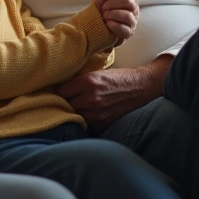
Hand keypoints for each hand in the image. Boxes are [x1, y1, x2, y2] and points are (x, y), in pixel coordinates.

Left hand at [55, 56, 171, 132]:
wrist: (140, 87)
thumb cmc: (117, 77)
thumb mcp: (95, 73)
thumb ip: (78, 81)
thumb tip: (58, 87)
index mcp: (87, 82)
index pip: (59, 91)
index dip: (58, 91)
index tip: (59, 91)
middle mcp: (91, 98)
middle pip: (64, 106)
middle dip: (62, 104)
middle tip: (63, 101)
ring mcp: (97, 113)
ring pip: (73, 117)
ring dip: (72, 114)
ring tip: (73, 109)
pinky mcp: (103, 124)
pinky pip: (85, 125)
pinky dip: (83, 121)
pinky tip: (85, 115)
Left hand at [92, 0, 138, 44]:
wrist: (97, 26)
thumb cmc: (103, 9)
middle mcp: (134, 8)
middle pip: (128, 1)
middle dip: (112, 3)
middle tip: (104, 7)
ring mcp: (132, 21)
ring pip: (127, 16)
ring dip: (112, 14)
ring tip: (105, 16)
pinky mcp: (128, 32)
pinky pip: (124, 29)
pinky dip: (113, 25)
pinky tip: (108, 23)